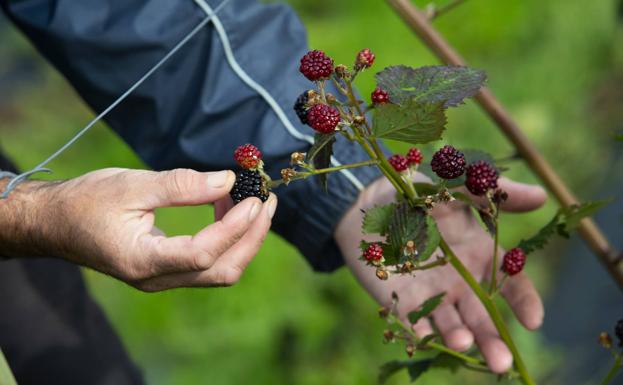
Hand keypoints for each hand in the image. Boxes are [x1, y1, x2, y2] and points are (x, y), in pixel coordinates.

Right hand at [0, 168, 276, 290]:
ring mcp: (162, 279)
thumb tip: (229, 180)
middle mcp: (156, 278)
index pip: (204, 253)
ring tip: (253, 202)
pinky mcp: (166, 270)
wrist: (55, 223)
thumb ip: (181, 185)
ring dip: (244, 239)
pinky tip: (229, 209)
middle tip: (268, 201)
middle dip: (252, 237)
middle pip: (222, 270)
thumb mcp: (131, 185)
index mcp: (142, 260)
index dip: (235, 226)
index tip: (254, 198)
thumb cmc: (85, 202)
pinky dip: (227, 239)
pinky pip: (208, 263)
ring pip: (219, 271)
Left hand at [335, 175, 546, 372]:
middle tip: (502, 362)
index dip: (524, 303)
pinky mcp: (404, 302)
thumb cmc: (417, 193)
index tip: (533, 321)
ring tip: (463, 344)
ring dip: (460, 338)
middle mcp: (462, 282)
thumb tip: (542, 195)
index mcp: (481, 256)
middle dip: (493, 338)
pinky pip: (416, 322)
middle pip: (483, 316)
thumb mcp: (456, 187)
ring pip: (453, 325)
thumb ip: (494, 194)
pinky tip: (426, 339)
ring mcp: (434, 295)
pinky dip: (422, 332)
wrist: (370, 204)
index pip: (511, 285)